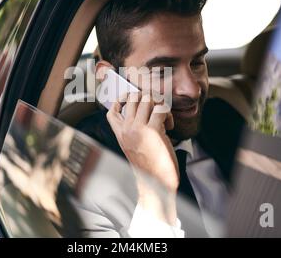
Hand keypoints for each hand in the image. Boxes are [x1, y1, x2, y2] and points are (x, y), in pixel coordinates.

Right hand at [106, 92, 178, 223]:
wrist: (155, 184)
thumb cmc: (148, 166)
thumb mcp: (133, 146)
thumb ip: (134, 130)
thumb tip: (145, 111)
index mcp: (120, 134)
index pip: (112, 110)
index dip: (122, 100)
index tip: (134, 101)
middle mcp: (127, 129)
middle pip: (132, 97)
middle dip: (147, 98)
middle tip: (155, 108)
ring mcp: (139, 129)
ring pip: (147, 99)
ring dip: (159, 105)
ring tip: (163, 118)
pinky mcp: (154, 131)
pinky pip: (161, 109)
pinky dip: (168, 115)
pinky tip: (169, 126)